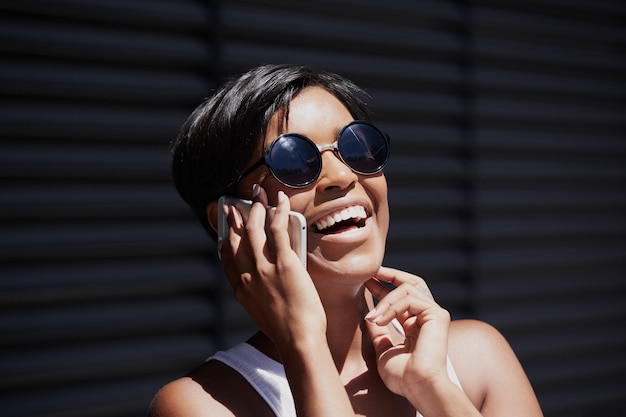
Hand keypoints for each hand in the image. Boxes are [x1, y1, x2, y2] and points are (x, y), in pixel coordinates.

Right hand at [219, 185, 325, 345]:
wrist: (298, 340)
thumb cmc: (288, 332)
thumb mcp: (264, 313)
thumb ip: (262, 293)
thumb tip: (270, 275)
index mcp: (241, 291)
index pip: (228, 261)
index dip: (225, 243)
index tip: (225, 234)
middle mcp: (248, 276)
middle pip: (237, 240)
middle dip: (235, 220)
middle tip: (234, 207)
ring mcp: (264, 269)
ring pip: (255, 230)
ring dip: (256, 209)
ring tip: (259, 196)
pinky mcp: (284, 262)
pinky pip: (278, 230)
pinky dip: (278, 212)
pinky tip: (280, 201)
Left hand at [364, 267, 450, 399]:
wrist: (418, 387)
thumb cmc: (403, 376)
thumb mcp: (384, 349)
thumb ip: (379, 333)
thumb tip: (368, 317)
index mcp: (416, 324)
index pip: (401, 297)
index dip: (383, 287)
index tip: (365, 282)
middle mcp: (427, 316)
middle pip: (410, 283)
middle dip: (389, 275)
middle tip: (369, 274)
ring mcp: (434, 314)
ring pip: (406, 289)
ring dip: (384, 300)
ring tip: (372, 317)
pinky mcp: (437, 314)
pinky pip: (410, 299)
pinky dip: (392, 307)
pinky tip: (381, 321)